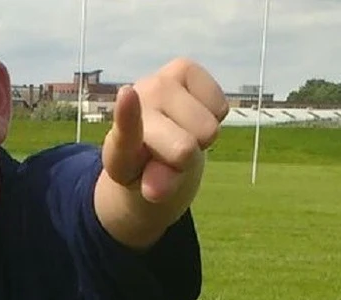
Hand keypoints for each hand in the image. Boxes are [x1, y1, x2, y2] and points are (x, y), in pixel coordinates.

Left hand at [101, 58, 228, 203]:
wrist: (154, 142)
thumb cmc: (151, 167)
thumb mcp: (151, 188)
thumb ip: (156, 188)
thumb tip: (157, 191)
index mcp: (120, 142)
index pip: (126, 130)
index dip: (128, 114)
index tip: (127, 94)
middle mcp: (137, 104)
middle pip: (185, 149)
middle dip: (186, 160)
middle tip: (170, 154)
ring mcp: (159, 81)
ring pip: (209, 130)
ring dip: (200, 139)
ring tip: (180, 134)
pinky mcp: (184, 67)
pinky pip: (221, 108)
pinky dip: (213, 117)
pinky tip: (191, 116)